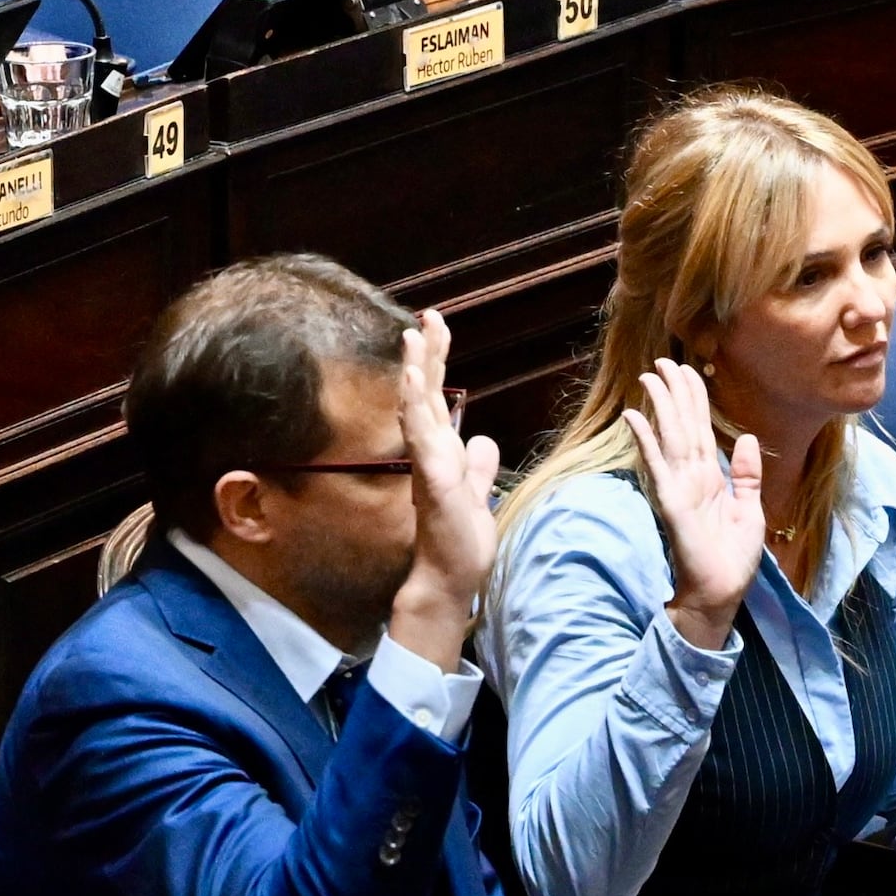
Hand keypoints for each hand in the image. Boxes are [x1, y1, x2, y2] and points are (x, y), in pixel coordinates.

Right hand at [386, 310, 505, 670]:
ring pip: (420, 410)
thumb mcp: (478, 495)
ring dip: (416, 373)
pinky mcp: (433, 483)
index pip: (438, 398)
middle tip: (428, 315)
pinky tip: (414, 384)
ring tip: (412, 338)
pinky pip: (423, 440)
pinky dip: (417, 409)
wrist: (449, 581)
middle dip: (427, 354)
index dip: (435, 362)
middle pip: (427, 394)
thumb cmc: (459, 543)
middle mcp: (431, 454)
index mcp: (442, 453)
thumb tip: (482, 441)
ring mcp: (429, 466)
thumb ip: (478, 467)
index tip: (435, 326)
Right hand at [627, 358, 766, 650]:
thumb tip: (749, 438)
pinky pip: (658, 466)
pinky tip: (635, 417)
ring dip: (660, 406)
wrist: (721, 594)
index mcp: (711, 478)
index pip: (701, 430)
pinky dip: (646, 441)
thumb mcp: (751, 511)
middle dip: (674, 393)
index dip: (695, 400)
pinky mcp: (671, 502)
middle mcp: (692, 477)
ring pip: (670, 437)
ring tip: (650, 377)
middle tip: (663, 361)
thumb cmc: (733, 558)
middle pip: (683, 426)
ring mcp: (679, 487)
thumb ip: (748, 476)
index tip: (689, 371)